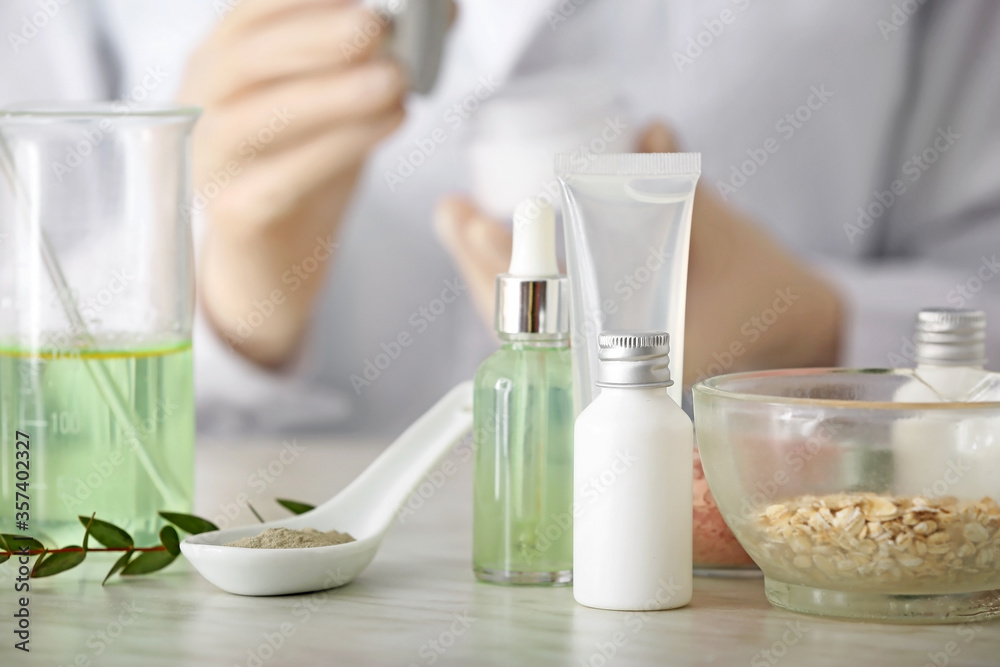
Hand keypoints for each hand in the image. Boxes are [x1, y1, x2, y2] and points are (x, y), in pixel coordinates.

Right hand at [179, 0, 406, 365]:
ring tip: (392, 80)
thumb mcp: (343, 104)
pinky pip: (277, 181)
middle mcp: (205, 103)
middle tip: (376, 23)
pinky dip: (333, 152)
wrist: (276, 261)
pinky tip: (386, 126)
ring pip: (254, 119)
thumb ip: (377, 57)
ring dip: (328, 95)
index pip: (252, 11)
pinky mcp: (233, 215)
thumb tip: (444, 9)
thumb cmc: (304, 170)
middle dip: (314, 34)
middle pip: (246, 56)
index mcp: (225, 62)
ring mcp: (213, 161)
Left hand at [436, 123, 842, 379]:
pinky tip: (496, 255)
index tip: (479, 229)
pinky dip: (522, 291)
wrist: (791, 340)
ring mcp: (601, 368)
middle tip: (455, 214)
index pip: (552, 319)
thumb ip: (685, 192)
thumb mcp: (731, 245)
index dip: (509, 274)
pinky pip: (548, 325)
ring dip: (493, 277)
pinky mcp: (602, 353)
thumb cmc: (770, 304)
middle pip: (524, 325)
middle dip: (484, 267)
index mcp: (637, 365)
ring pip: (530, 328)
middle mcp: (609, 376)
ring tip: (463, 224)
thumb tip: (649, 135)